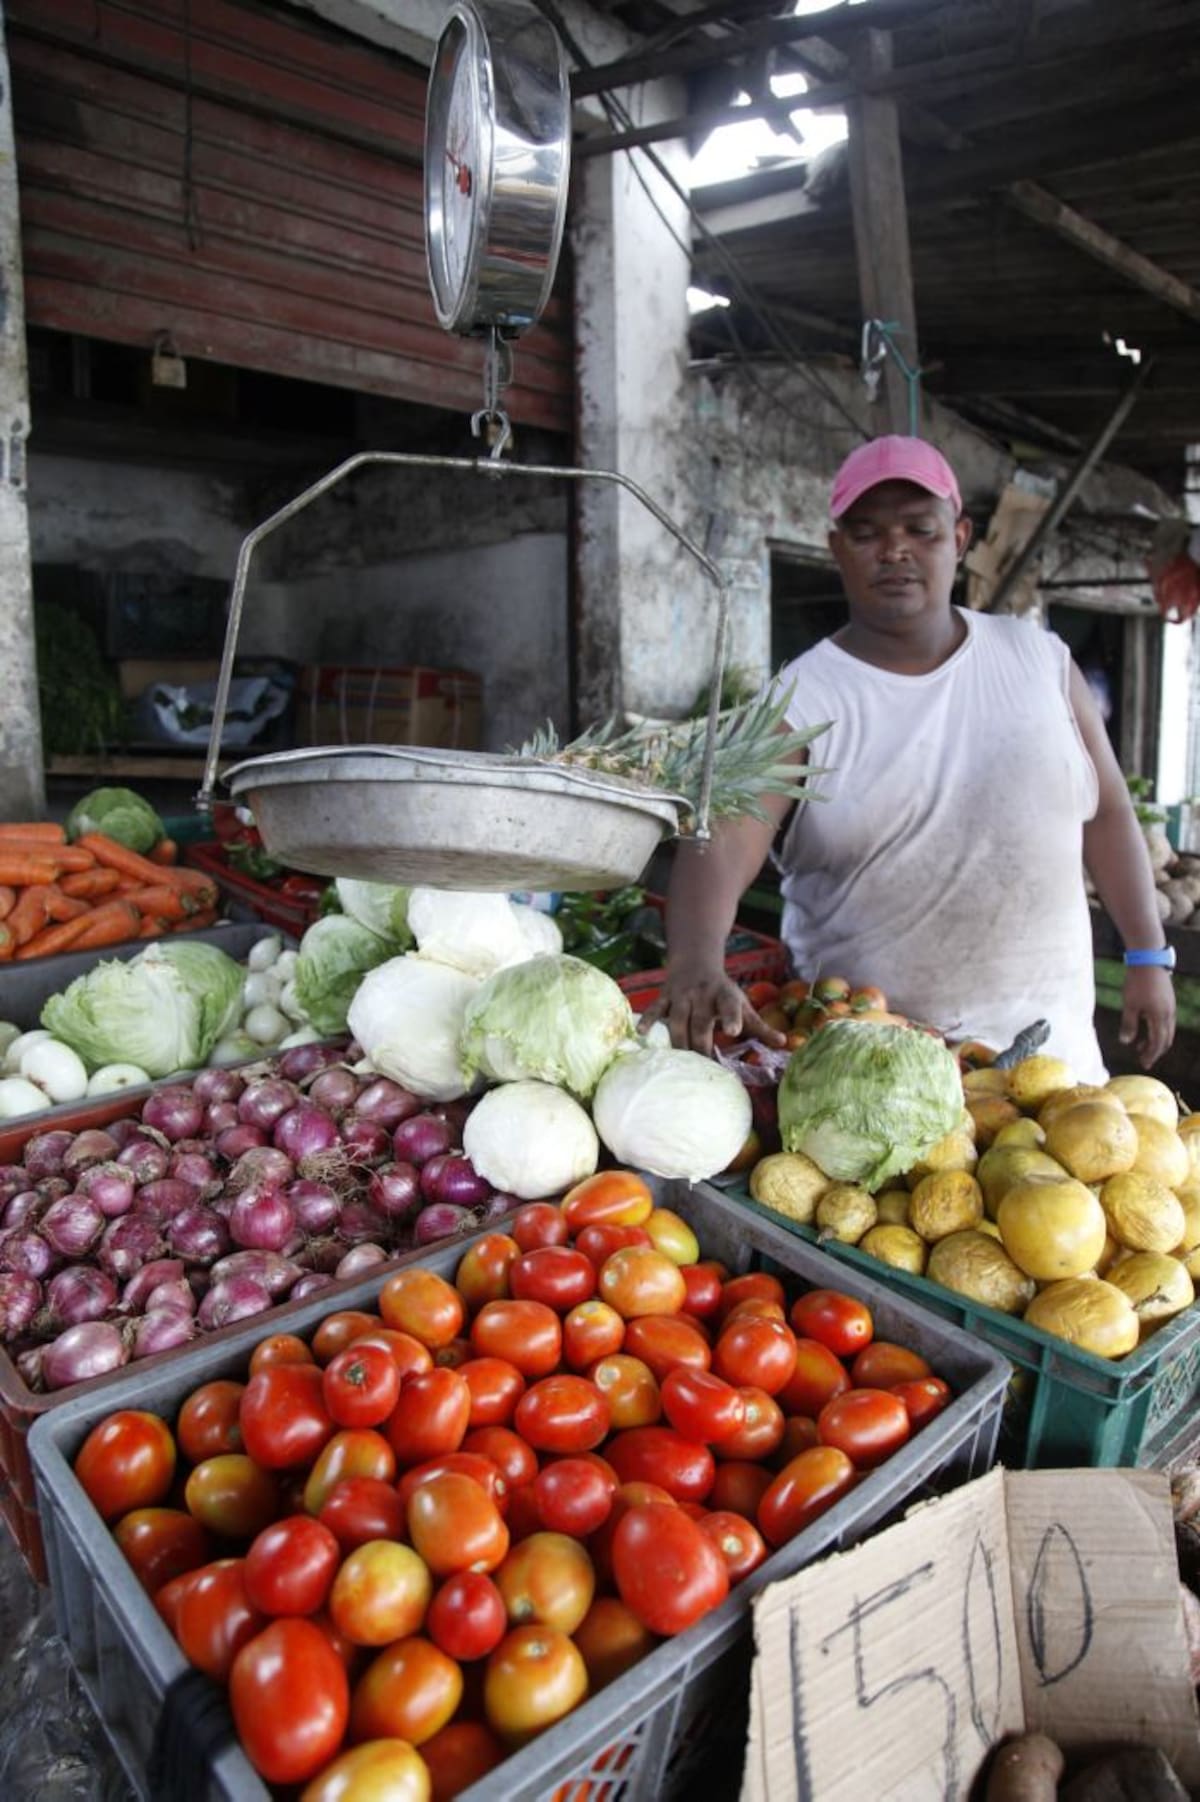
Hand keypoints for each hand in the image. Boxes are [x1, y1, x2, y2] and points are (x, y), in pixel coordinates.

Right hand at [642, 964, 787, 1055]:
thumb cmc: (723, 992)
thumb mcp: (743, 1005)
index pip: (730, 1007)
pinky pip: (656, 1010)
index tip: (734, 1030)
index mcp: (725, 996)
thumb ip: (760, 1026)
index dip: (732, 1017)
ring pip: (678, 1021)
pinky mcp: (665, 997)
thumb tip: (785, 1043)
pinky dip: (648, 1020)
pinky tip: (641, 1033)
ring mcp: (682, 996)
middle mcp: (703, 995)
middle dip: (701, 1044)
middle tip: (704, 1068)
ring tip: (680, 1065)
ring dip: (679, 1042)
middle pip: (700, 1023)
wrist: (695, 962)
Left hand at [1118, 966, 1175, 1069]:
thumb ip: (1129, 1024)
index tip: (1144, 1064)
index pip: (1158, 1043)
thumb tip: (1126, 1042)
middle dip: (1155, 1051)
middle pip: (1166, 1039)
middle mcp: (1169, 1014)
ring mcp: (1170, 1006)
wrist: (1149, 959)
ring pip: (1167, 1030)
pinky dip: (1157, 1029)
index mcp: (1160, 1017)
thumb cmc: (1137, 982)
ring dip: (1156, 1040)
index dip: (1151, 1055)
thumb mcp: (1130, 1004)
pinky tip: (1145, 1026)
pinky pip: (1166, 1021)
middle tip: (1144, 1059)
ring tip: (1140, 1046)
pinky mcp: (1168, 999)